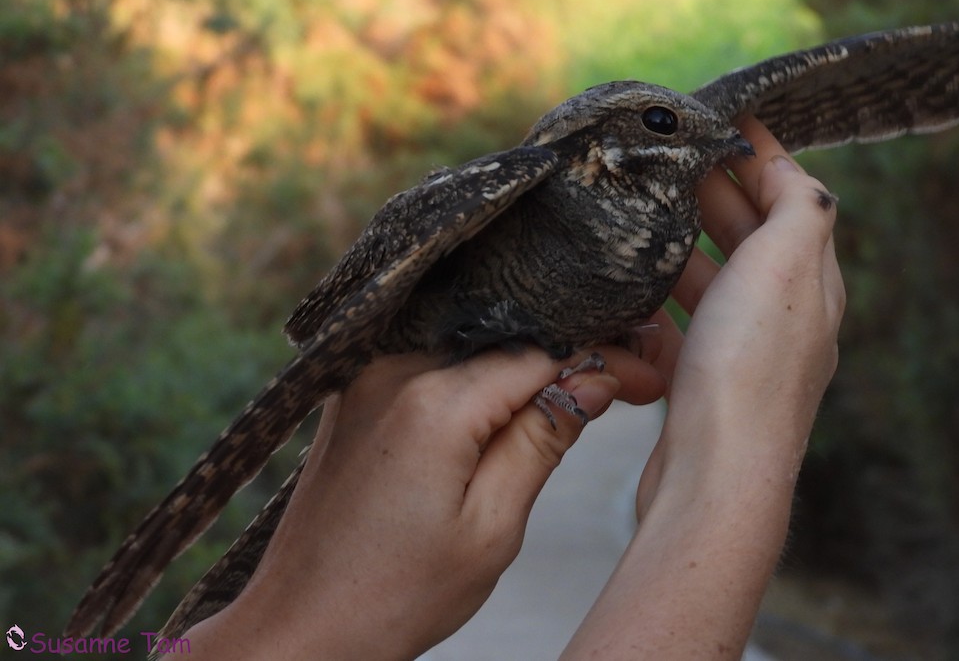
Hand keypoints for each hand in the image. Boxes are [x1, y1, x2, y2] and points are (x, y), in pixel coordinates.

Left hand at [184, 346, 664, 660]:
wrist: (300, 625)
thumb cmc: (396, 595)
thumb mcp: (491, 529)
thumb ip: (544, 441)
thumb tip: (596, 379)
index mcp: (432, 402)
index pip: (544, 354)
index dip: (603, 361)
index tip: (649, 376)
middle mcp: (393, 369)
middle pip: (509, 342)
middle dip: (572, 358)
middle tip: (630, 382)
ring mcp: (367, 376)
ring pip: (475, 351)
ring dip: (527, 370)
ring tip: (578, 400)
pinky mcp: (355, 393)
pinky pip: (436, 366)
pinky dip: (480, 380)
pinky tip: (512, 408)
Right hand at [563, 115, 844, 659]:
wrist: (715, 477)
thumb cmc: (748, 369)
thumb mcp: (784, 266)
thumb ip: (799, 208)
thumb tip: (799, 172)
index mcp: (812, 283)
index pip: (794, 199)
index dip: (759, 155)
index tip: (720, 118)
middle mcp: (786, 318)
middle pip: (753, 237)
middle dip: (715, 192)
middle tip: (669, 157)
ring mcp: (744, 354)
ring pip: (715, 281)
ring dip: (683, 242)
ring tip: (642, 211)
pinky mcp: (704, 385)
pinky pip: (683, 327)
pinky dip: (660, 301)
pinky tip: (629, 289)